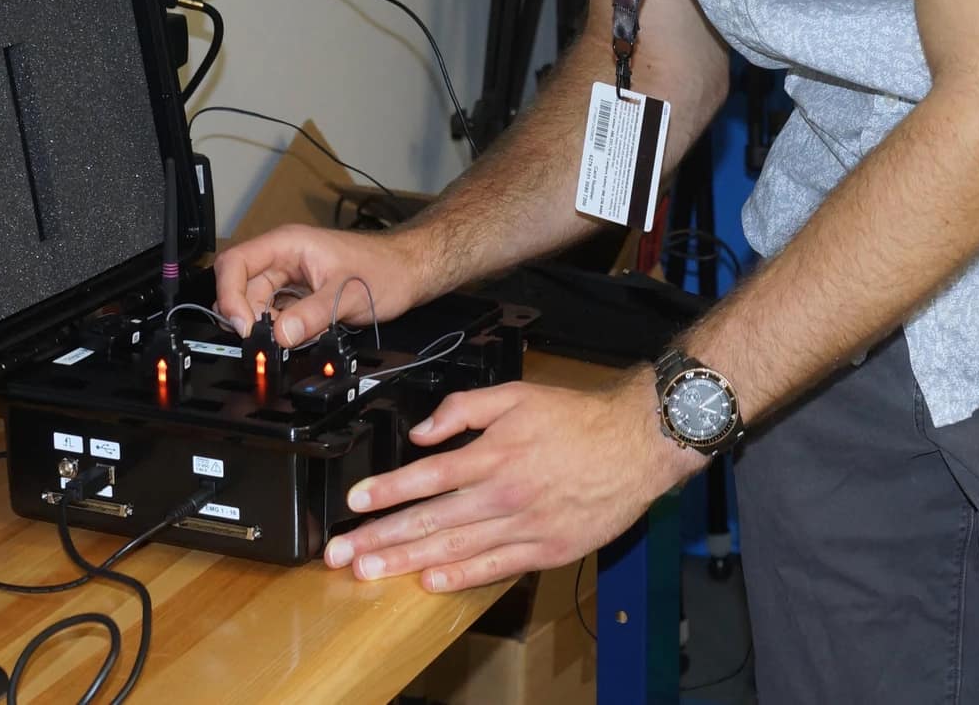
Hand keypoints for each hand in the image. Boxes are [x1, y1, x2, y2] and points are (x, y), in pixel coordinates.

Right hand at [213, 224, 433, 344]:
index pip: (235, 263)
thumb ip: (311, 316)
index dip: (229, 295)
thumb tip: (280, 336)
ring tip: (286, 339)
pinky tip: (294, 337)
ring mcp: (291, 276)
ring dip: (265, 326)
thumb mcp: (347, 295)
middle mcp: (284, 257)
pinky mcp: (300, 294)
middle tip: (262, 342)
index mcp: (288, 244)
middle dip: (246, 316)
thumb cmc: (386, 269)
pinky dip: (279, 328)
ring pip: (257, 303)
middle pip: (241, 287)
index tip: (241, 325)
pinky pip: (276, 312)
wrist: (410, 271)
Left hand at [322, 374, 703, 592]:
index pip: (427, 477)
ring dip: (407, 563)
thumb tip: (421, 431)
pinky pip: (494, 568)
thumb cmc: (577, 419)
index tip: (354, 504)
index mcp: (494, 453)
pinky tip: (429, 583)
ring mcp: (524, 526)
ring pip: (454, 549)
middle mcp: (503, 493)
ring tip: (370, 573)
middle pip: (430, 520)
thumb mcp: (516, 394)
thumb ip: (464, 407)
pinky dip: (460, 578)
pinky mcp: (545, 550)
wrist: (635, 446)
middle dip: (381, 538)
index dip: (387, 491)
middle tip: (343, 555)